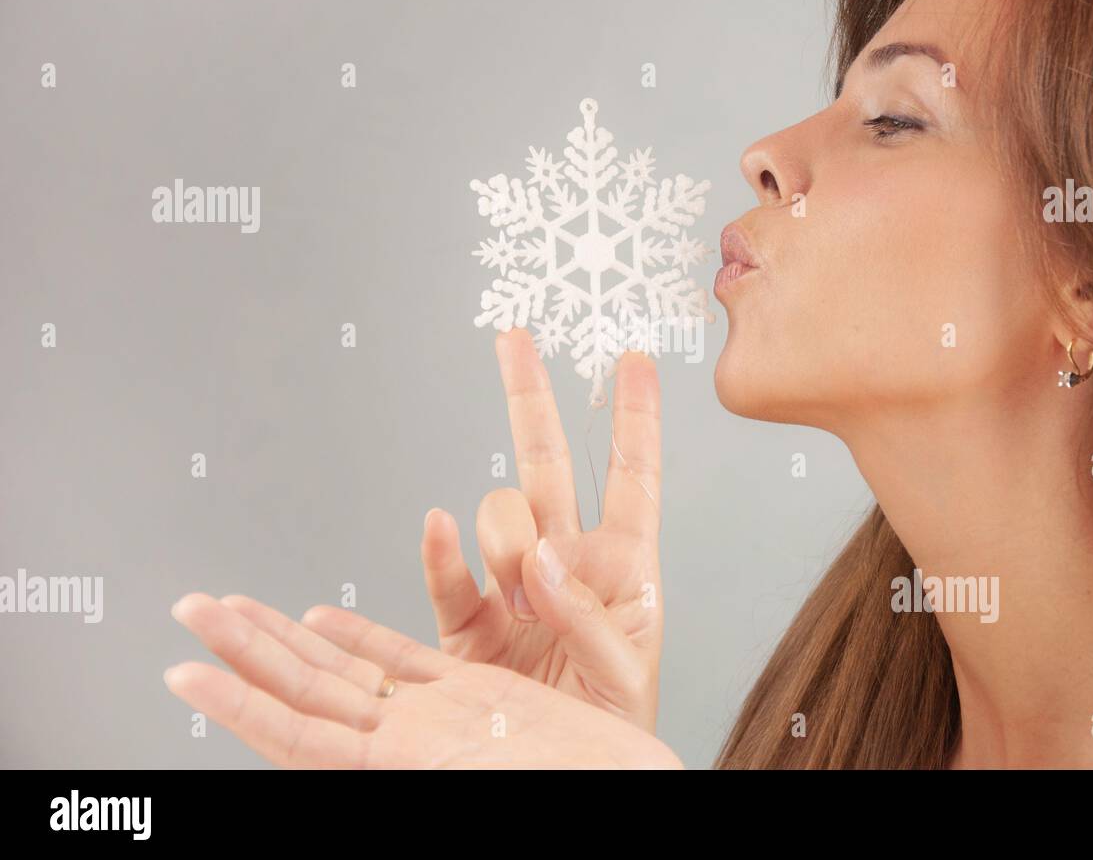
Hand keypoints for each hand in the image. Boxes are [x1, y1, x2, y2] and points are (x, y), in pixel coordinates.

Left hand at [165, 593, 680, 768]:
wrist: (640, 788)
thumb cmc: (594, 788)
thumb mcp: (518, 779)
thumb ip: (444, 759)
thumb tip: (389, 741)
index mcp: (413, 767)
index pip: (302, 735)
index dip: (241, 704)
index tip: (186, 674)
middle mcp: (411, 743)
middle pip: (307, 693)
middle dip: (244, 651)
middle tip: (191, 612)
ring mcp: (439, 719)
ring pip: (345, 673)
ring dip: (284, 641)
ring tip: (232, 609)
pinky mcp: (478, 697)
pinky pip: (403, 662)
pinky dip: (361, 639)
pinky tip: (324, 621)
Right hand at [421, 329, 663, 729]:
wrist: (558, 771)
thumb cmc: (613, 725)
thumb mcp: (628, 669)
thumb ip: (592, 614)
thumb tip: (545, 558)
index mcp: (623, 568)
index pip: (632, 476)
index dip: (634, 418)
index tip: (633, 360)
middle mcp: (565, 562)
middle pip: (547, 463)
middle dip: (531, 398)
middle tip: (516, 340)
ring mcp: (512, 586)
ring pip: (500, 515)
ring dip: (508, 539)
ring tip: (524, 601)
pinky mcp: (467, 622)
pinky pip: (448, 574)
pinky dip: (440, 550)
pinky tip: (439, 528)